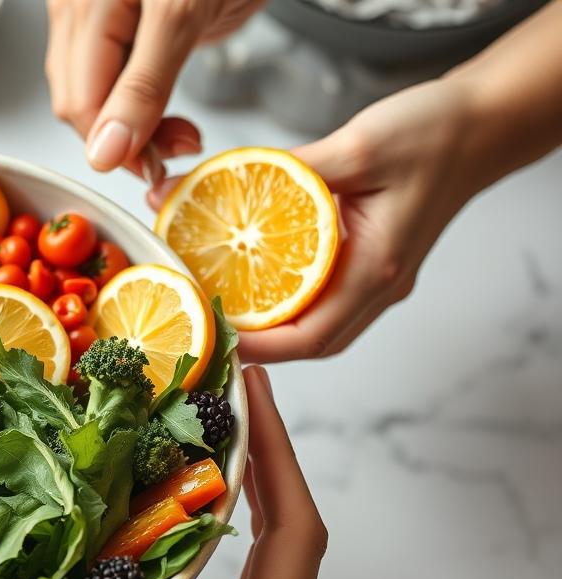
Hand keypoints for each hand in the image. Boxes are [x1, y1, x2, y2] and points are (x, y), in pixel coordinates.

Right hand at [10, 366, 325, 578]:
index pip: (293, 540)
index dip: (283, 458)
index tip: (254, 392)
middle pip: (289, 528)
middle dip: (266, 448)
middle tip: (223, 379)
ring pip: (263, 542)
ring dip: (241, 473)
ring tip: (196, 412)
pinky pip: (230, 561)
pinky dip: (211, 508)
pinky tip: (168, 482)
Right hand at [45, 0, 262, 173]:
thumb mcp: (186, 15)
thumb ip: (144, 85)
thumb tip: (106, 151)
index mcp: (86, 2)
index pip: (80, 100)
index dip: (116, 144)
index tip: (161, 166)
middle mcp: (76, 6)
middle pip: (77, 100)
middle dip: (125, 137)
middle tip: (180, 144)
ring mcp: (87, 13)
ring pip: (88, 94)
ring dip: (130, 126)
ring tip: (178, 129)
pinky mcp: (107, 21)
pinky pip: (104, 77)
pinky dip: (133, 103)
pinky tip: (162, 105)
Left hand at [199, 79, 476, 361]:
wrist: (483, 123)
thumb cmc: (434, 132)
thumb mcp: (356, 145)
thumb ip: (289, 168)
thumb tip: (223, 178)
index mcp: (378, 267)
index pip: (311, 336)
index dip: (259, 347)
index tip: (214, 335)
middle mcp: (381, 283)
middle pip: (311, 341)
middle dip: (255, 340)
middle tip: (203, 318)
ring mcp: (380, 275)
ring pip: (317, 322)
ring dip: (269, 319)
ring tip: (218, 300)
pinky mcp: (373, 259)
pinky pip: (324, 293)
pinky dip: (285, 290)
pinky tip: (248, 268)